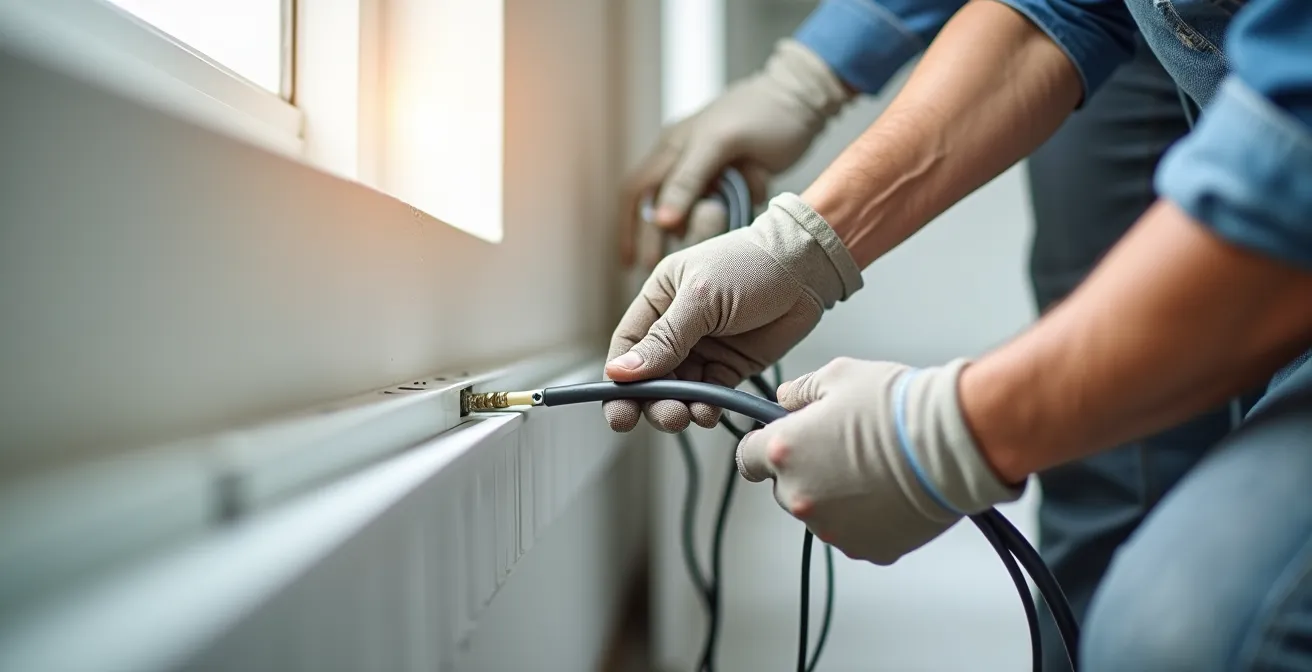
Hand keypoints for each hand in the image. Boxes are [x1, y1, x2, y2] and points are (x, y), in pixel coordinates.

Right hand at [604, 193, 863, 432]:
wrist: (806, 267)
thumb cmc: (751, 265)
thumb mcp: (700, 299)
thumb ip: (664, 340)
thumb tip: (620, 371)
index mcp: (659, 301)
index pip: (628, 347)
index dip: (620, 380)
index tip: (618, 408)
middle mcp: (677, 328)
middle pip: (650, 376)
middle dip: (650, 401)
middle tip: (662, 416)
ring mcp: (704, 349)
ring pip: (678, 390)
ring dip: (678, 407)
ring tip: (685, 416)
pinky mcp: (730, 366)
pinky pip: (709, 394)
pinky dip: (706, 408)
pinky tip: (708, 413)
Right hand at [619, 38, 852, 267]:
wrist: (805, 97)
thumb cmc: (760, 112)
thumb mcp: (719, 143)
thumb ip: (687, 180)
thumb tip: (660, 220)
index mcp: (672, 146)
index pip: (636, 192)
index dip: (629, 228)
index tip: (630, 263)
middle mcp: (684, 159)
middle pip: (660, 208)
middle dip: (659, 241)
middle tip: (660, 272)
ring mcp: (711, 171)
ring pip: (694, 213)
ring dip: (700, 228)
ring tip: (701, 254)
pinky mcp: (736, 179)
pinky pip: (726, 207)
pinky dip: (735, 214)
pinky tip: (743, 219)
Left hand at [736, 357, 1022, 564]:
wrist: (950, 443)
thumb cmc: (897, 408)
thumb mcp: (839, 376)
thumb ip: (799, 391)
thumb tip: (785, 400)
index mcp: (785, 452)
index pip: (747, 458)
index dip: (763, 447)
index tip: (779, 442)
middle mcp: (800, 496)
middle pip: (786, 487)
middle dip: (806, 468)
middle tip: (843, 447)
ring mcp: (832, 528)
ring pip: (821, 512)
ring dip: (836, 494)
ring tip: (874, 467)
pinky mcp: (866, 548)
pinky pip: (855, 532)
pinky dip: (867, 516)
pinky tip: (890, 491)